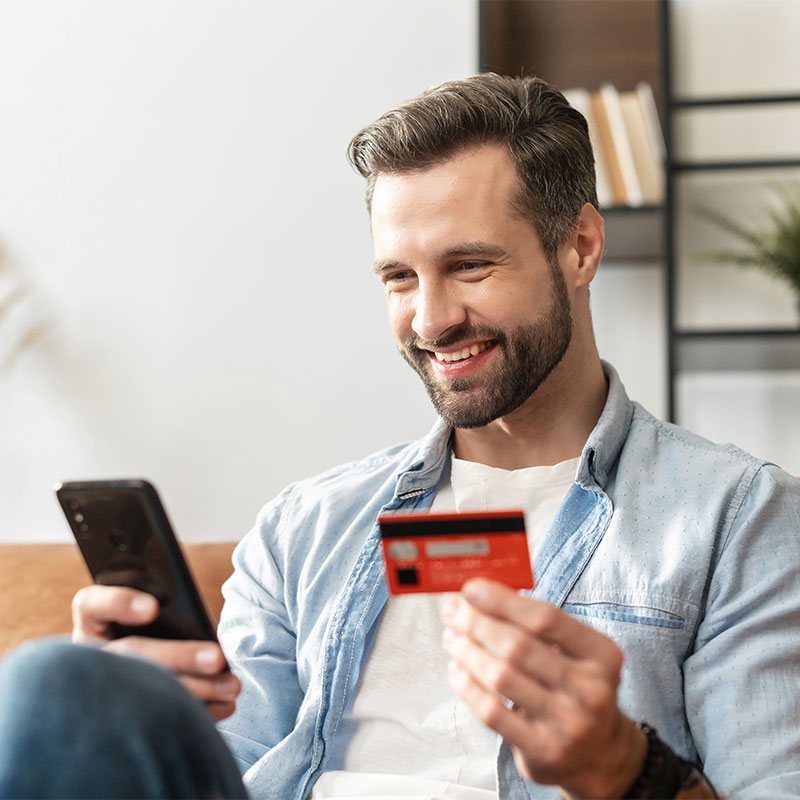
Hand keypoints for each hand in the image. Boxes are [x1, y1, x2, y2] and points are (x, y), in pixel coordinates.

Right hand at [72, 584, 239, 720]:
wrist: (124, 696)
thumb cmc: (148, 637)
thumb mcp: (142, 619)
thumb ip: (166, 612)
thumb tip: (201, 625)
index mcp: (93, 625)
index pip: (90, 605)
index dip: (119, 603)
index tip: (154, 609)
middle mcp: (90, 659)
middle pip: (130, 653)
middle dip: (179, 657)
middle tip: (218, 659)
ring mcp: (101, 694)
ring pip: (144, 693)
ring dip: (195, 690)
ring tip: (232, 686)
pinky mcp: (121, 722)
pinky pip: (158, 721)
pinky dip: (196, 714)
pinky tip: (225, 709)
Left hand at [441, 579, 645, 798]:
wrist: (600, 754)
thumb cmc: (575, 687)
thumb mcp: (576, 653)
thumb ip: (537, 624)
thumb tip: (482, 595)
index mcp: (602, 654)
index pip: (546, 618)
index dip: (503, 601)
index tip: (471, 588)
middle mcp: (591, 689)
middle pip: (519, 646)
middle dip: (477, 623)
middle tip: (451, 610)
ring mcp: (569, 724)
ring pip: (502, 677)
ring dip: (468, 651)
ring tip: (451, 637)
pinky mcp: (544, 751)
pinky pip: (492, 712)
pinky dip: (468, 686)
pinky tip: (457, 669)